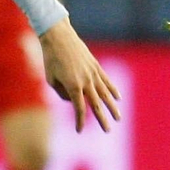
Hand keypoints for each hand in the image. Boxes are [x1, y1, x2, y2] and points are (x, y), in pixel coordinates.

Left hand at [38, 18, 121, 132]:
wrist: (59, 38)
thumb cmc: (50, 59)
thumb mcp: (51, 79)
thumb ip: (61, 93)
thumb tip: (73, 100)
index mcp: (73, 86)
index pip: (79, 108)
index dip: (79, 121)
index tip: (79, 131)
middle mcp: (86, 81)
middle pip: (97, 104)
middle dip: (102, 119)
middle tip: (108, 131)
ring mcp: (93, 73)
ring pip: (105, 94)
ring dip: (112, 107)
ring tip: (118, 118)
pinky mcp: (96, 66)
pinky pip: (106, 81)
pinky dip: (113, 90)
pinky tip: (118, 98)